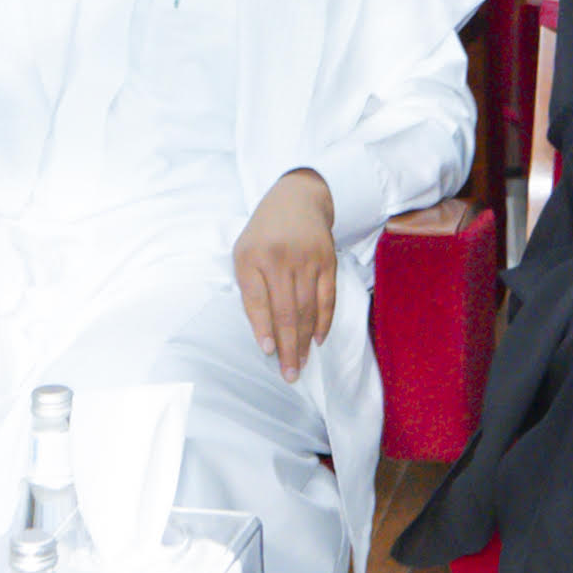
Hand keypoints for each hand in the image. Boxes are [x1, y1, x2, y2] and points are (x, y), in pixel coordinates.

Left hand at [233, 168, 341, 377]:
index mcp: (253, 255)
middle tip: (289, 373)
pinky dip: (323, 322)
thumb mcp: (244, 252)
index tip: (268, 351)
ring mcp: (308, 259)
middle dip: (287, 345)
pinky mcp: (329, 261)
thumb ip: (249, 288)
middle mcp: (281, 257)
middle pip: (286, 309)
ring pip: (308, 308)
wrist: (297, 198)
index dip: (263, 326)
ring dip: (304, 340)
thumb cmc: (264, 233)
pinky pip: (327, 298)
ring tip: (301, 364)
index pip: (257, 298)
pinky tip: (317, 340)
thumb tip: (262, 331)